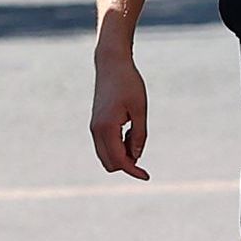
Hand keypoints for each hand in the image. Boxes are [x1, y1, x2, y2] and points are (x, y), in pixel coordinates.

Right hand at [87, 34, 150, 177]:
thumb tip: (137, 156)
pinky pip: (105, 144)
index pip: (118, 160)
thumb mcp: (140, 109)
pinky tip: (130, 131)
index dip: (133, 171)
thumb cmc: (129, 83)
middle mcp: (96, 130)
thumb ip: (139, 135)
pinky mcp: (96, 123)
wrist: (111, 64)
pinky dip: (118, 146)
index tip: (146, 176)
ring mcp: (94, 127)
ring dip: (123, 154)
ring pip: (106, 155)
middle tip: (141, 147)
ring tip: (136, 134)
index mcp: (107, 128)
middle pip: (109, 163)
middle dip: (127, 163)